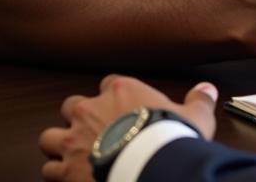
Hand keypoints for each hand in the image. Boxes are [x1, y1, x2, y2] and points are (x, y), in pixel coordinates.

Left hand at [38, 75, 216, 180]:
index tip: (121, 106)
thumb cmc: (167, 137)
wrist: (148, 167)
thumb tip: (207, 90)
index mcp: (121, 90)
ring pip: (49, 137)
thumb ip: (199, 100)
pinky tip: (69, 179)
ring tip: (72, 156)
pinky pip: (49, 170)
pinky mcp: (65, 169)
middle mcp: (91, 110)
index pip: (109, 82)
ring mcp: (74, 140)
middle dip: (77, 118)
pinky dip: (57, 174)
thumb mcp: (194, 115)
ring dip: (59, 146)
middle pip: (71, 105)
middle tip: (92, 131)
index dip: (113, 95)